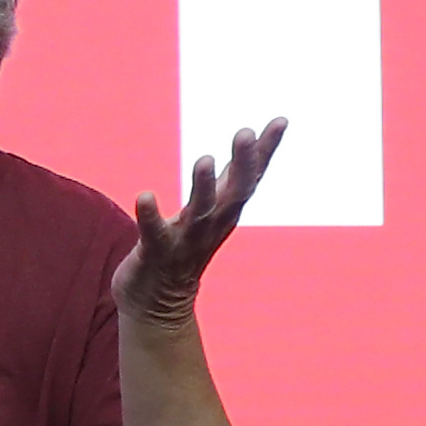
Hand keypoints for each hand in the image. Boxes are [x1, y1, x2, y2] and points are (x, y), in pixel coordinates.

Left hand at [116, 120, 283, 325]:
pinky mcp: (156, 254)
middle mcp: (211, 224)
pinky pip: (155, 234)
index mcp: (224, 211)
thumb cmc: (185, 248)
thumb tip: (250, 140)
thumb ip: (228, 179)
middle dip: (242, 162)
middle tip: (246, 132)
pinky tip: (145, 196)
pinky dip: (151, 216)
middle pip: (234, 192)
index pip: (250, 177)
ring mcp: (186, 240)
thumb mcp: (213, 211)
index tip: (280, 120)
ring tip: (204, 159)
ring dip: (203, 186)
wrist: (157, 305)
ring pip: (200, 212)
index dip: (266, 150)